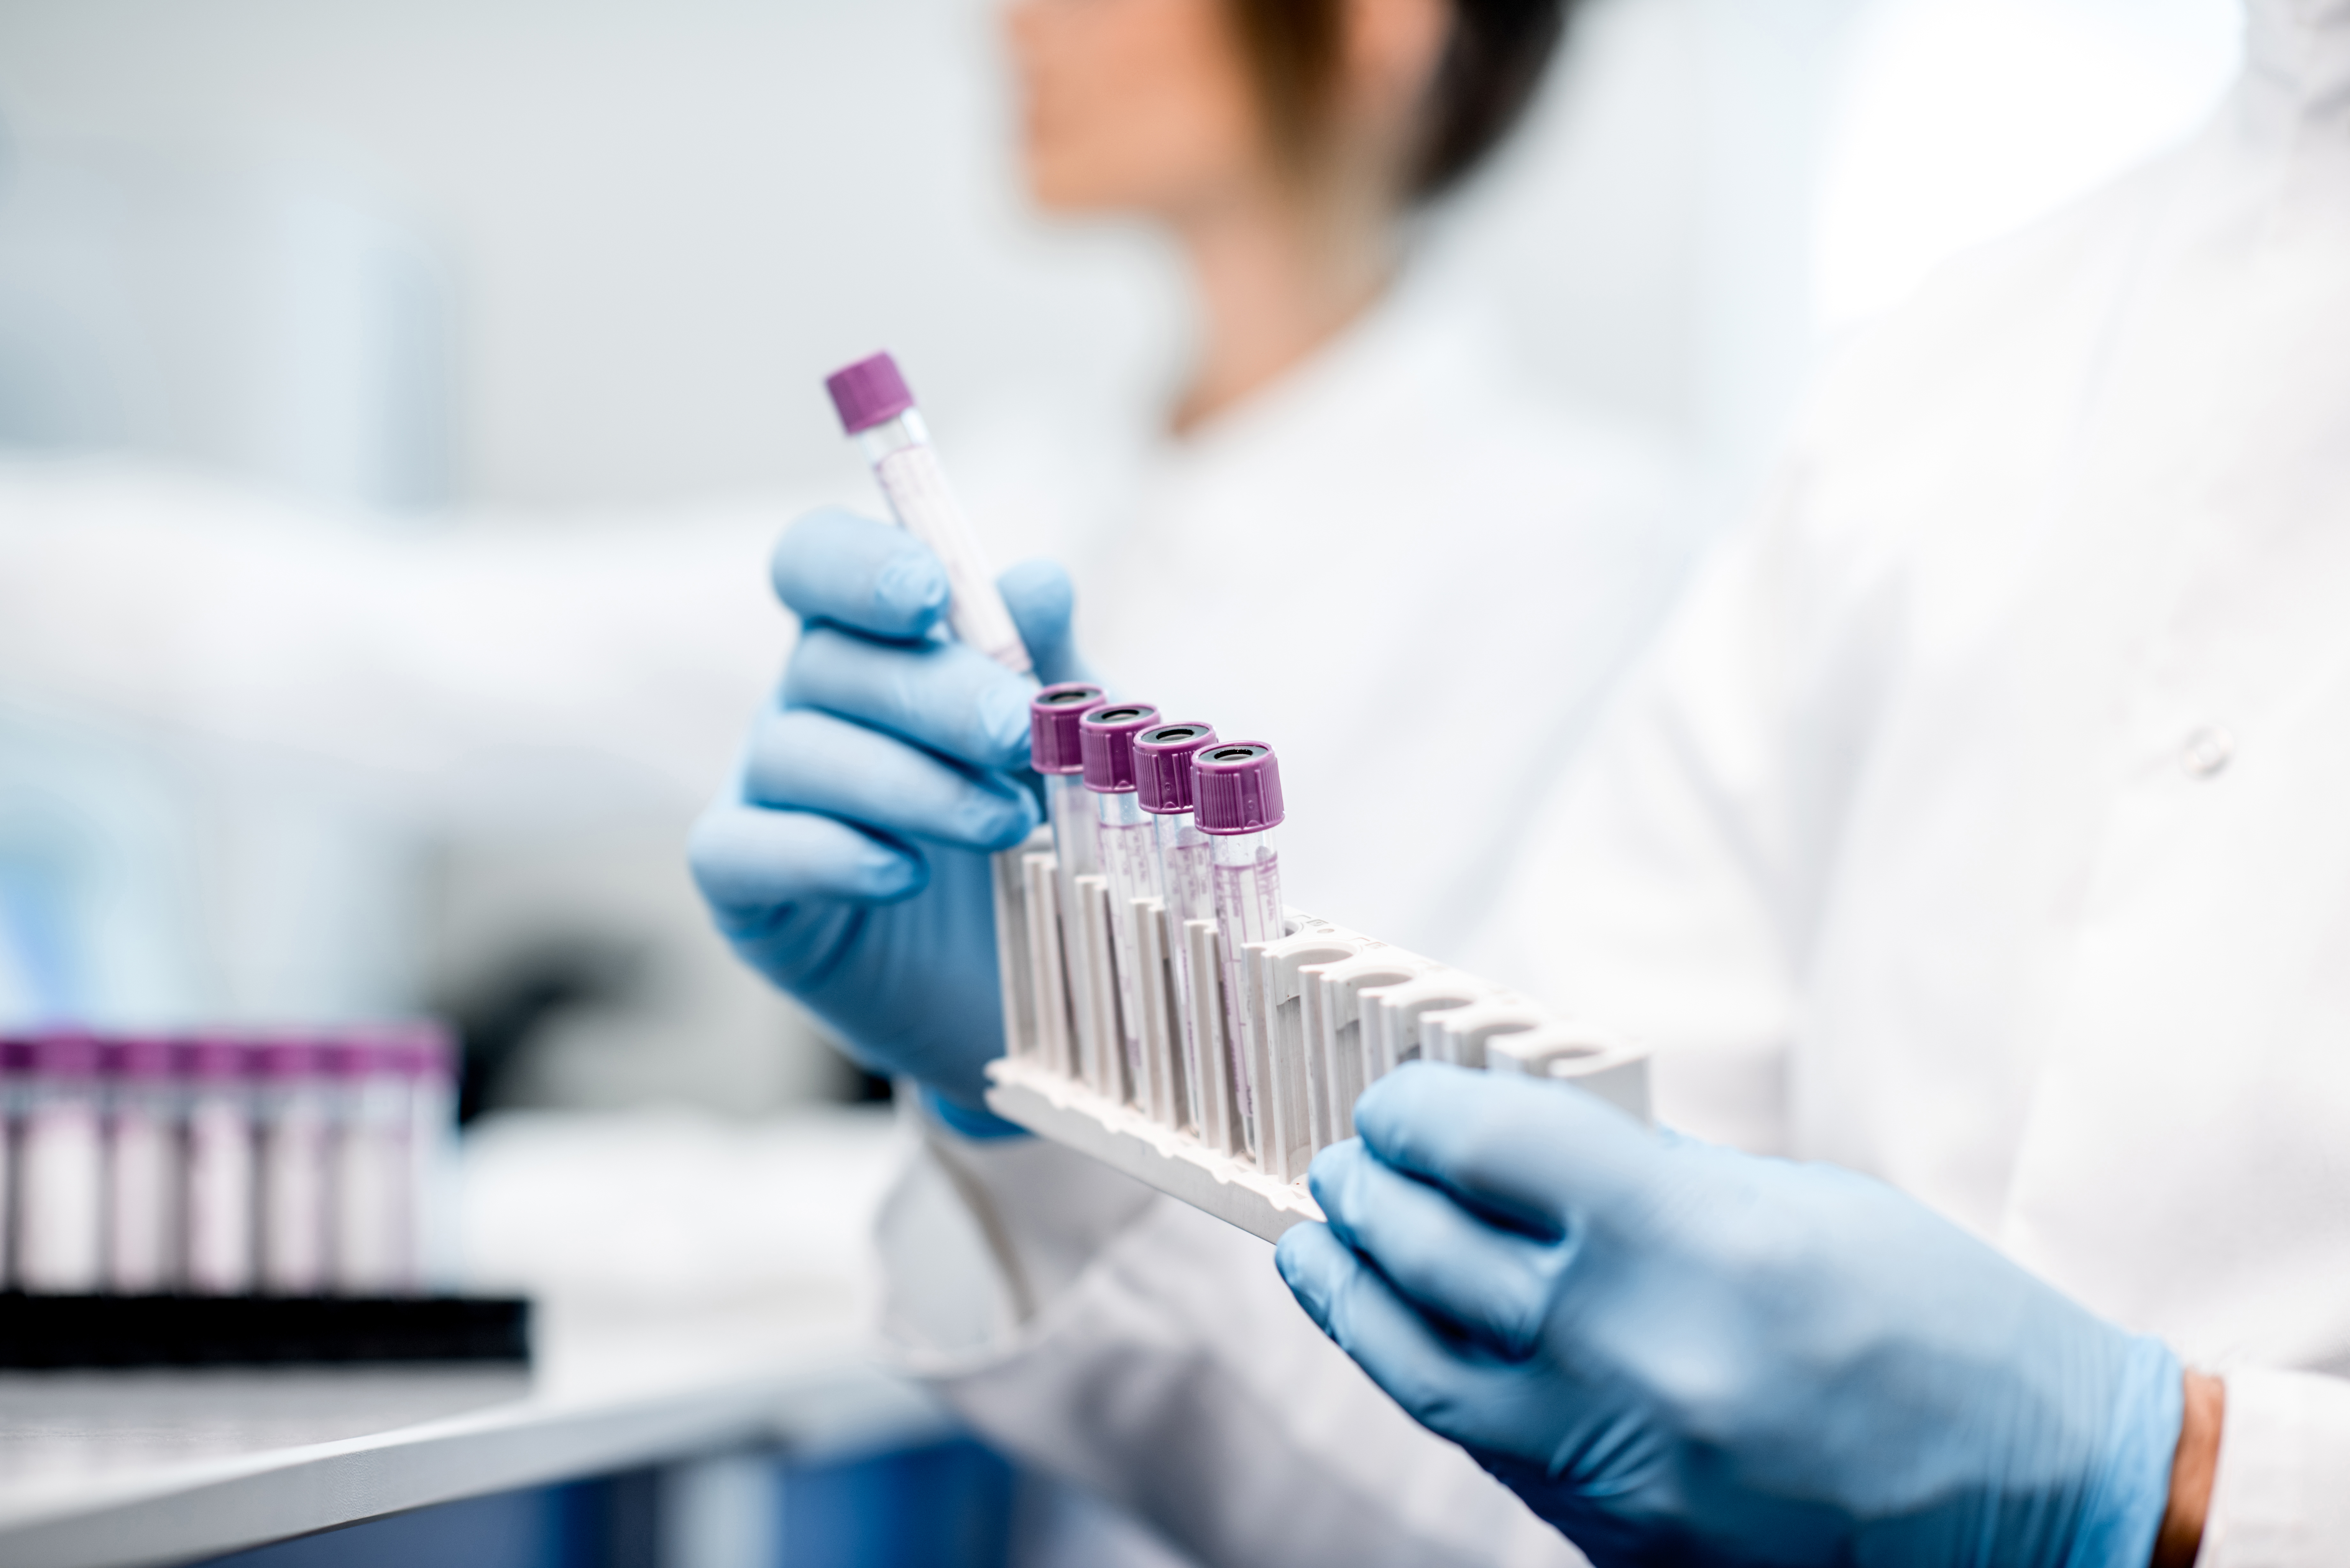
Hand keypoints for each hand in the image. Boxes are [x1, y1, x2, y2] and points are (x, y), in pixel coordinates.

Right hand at [689, 509, 1082, 1114]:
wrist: (1029, 981)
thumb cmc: (1041, 833)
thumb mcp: (1064, 744)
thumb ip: (1050, 664)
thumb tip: (1037, 578)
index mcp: (869, 641)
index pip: (817, 559)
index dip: (858, 565)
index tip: (930, 595)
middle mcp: (803, 703)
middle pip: (827, 659)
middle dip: (930, 693)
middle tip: (1016, 735)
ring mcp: (762, 792)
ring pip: (795, 753)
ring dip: (907, 782)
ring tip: (1007, 824)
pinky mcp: (744, 888)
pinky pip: (746, 850)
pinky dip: (826, 855)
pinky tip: (903, 874)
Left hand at [1276, 1064, 2185, 1567]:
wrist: (2038, 1496)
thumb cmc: (1937, 1327)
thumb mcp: (1796, 1205)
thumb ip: (1648, 1176)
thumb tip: (1521, 1143)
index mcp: (1688, 1241)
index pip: (1484, 1148)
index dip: (1415, 1111)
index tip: (1392, 1101)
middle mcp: (1635, 1351)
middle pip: (1431, 1254)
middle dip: (1368, 1194)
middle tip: (1343, 1165)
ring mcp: (1620, 1462)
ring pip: (1420, 1367)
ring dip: (1352, 1295)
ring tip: (1321, 1243)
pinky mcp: (1618, 1539)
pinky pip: (1488, 1446)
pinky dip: (1426, 1378)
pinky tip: (1399, 1335)